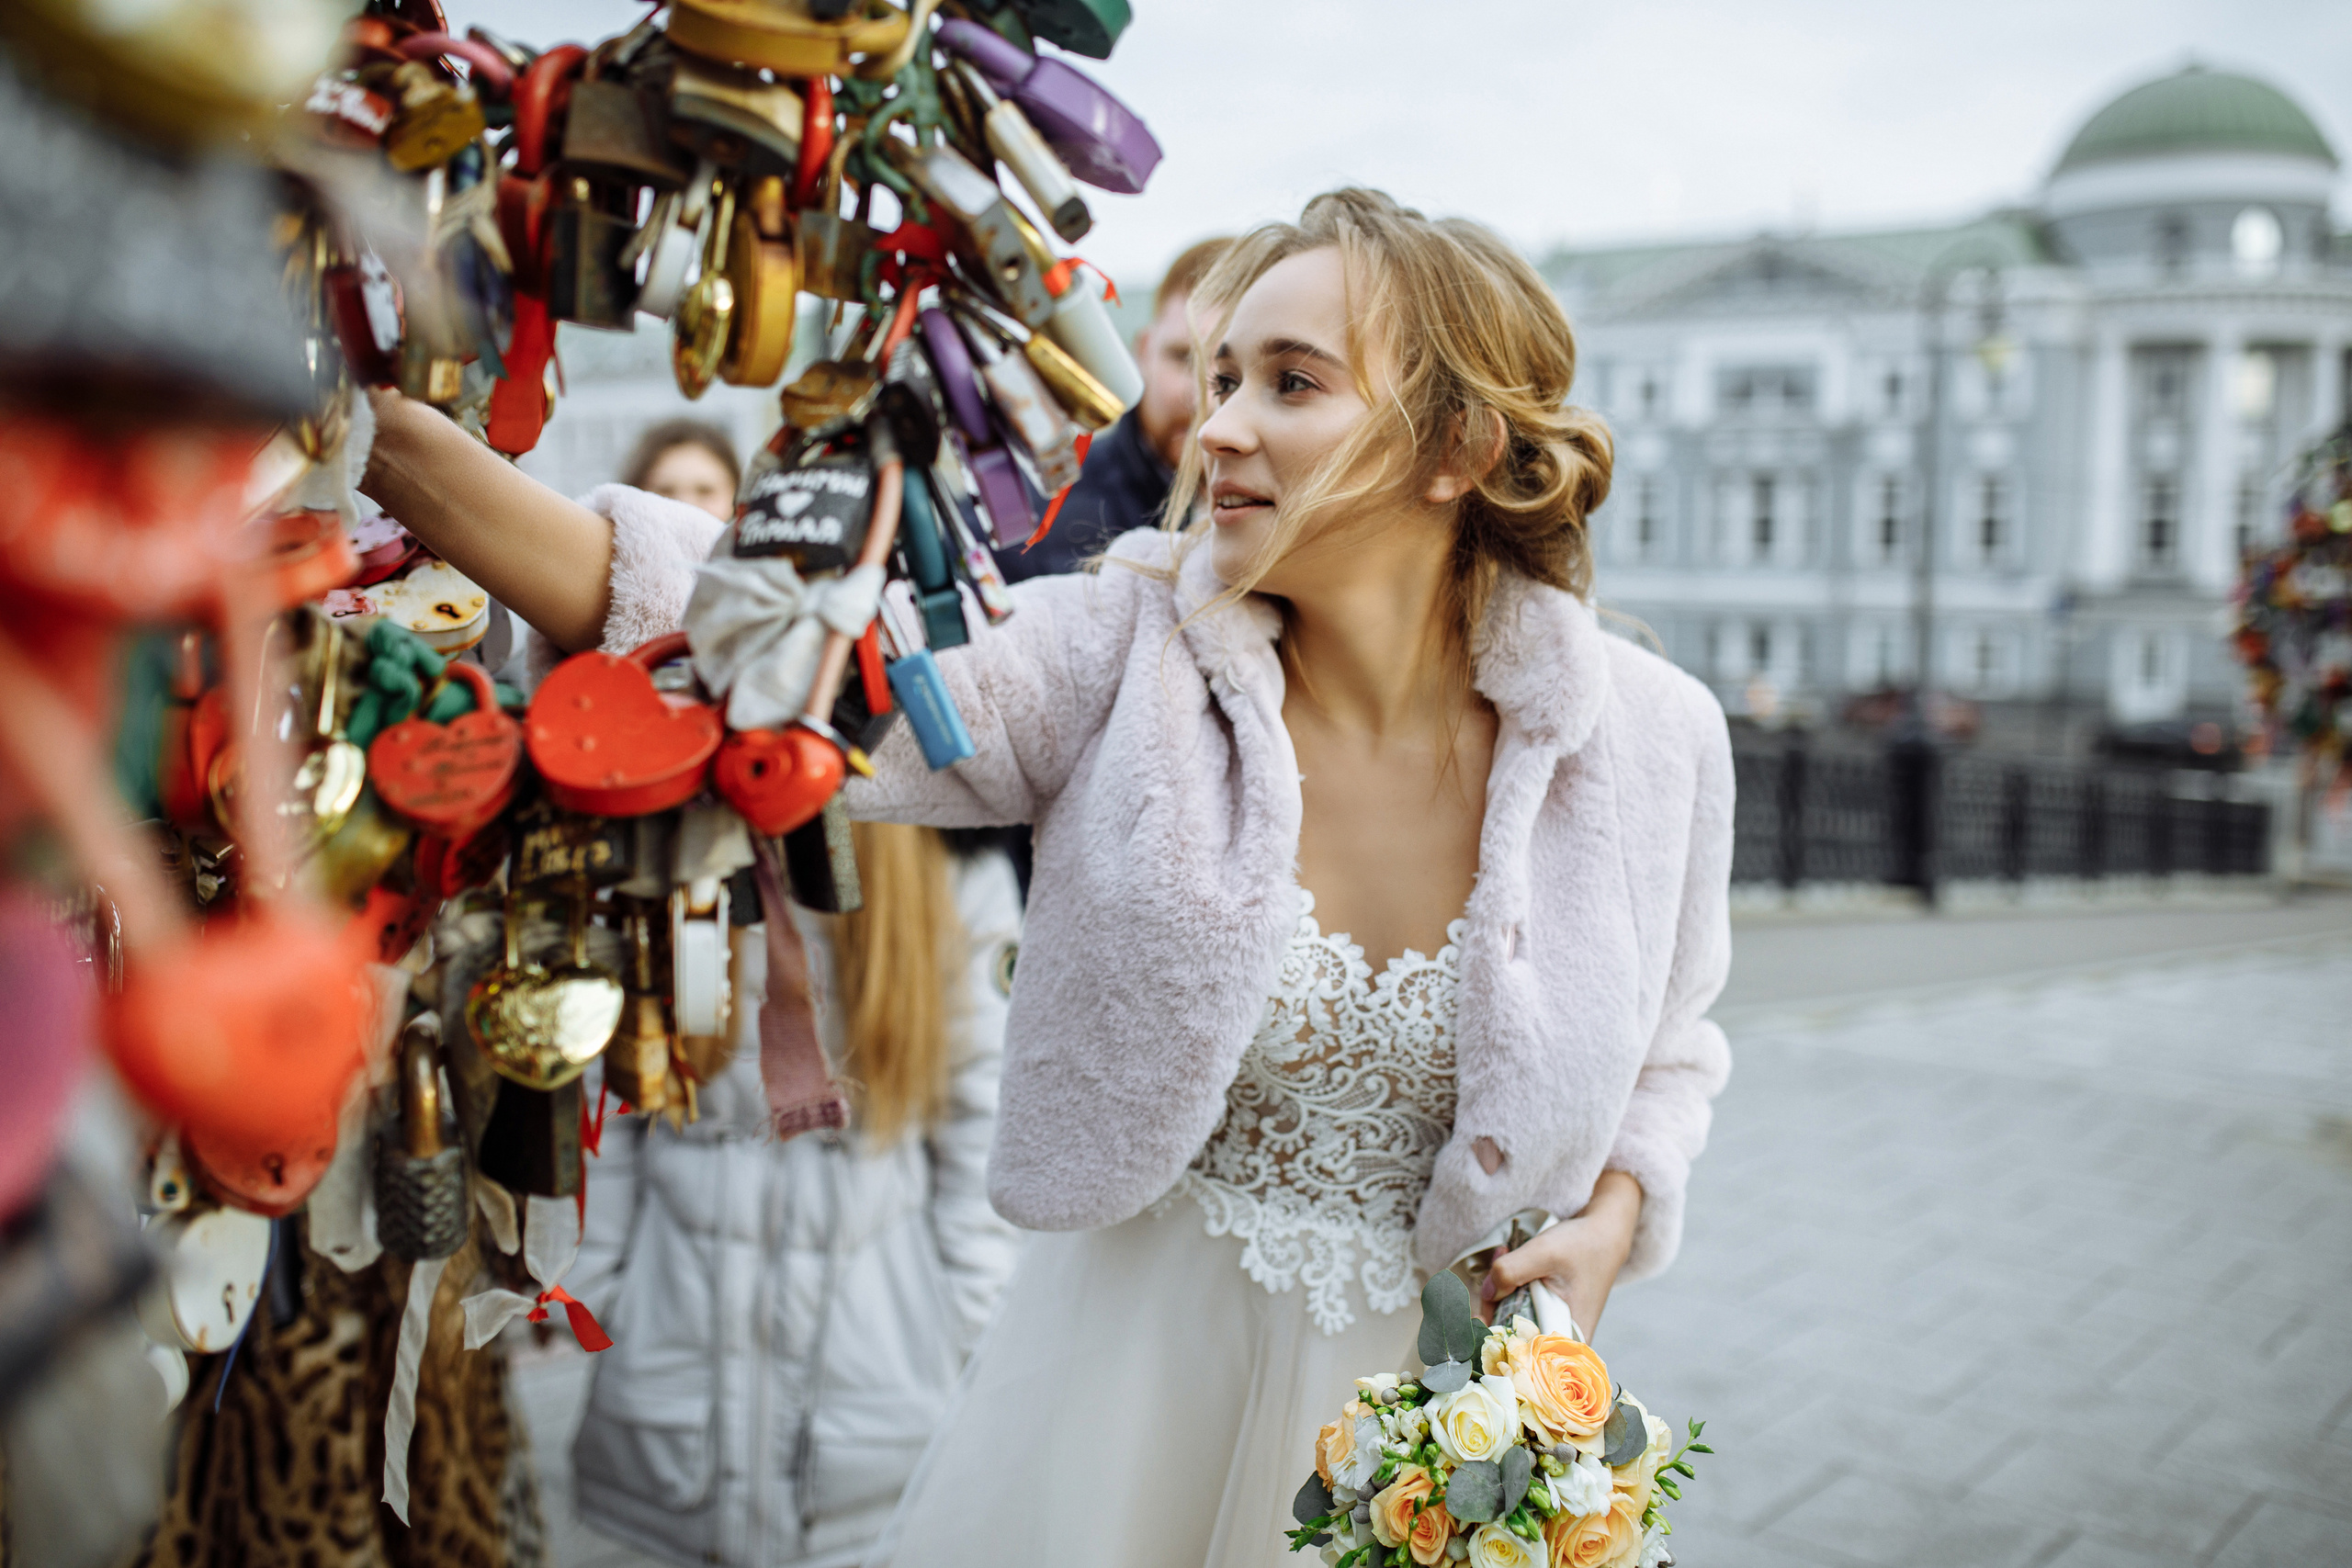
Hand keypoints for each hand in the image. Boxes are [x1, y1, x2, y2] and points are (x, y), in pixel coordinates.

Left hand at [1480, 1171, 1641, 1338]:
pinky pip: (1521, 1306)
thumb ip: (1511, 1272)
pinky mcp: (1549, 1313)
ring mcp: (1554, 1326)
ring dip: (1503, 1288)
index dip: (1494, 1338)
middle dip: (1495, 1300)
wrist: (1604, 1234)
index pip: (1521, 1355)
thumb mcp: (1543, 1253)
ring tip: (1505, 1254)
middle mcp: (1562, 1341)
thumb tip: (1487, 1293)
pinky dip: (1512, 1286)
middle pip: (1512, 1335)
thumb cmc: (1581, 1246)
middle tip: (1497, 1264)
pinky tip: (1512, 1260)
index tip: (1477, 1312)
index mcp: (1567, 1340)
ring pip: (1514, 1318)